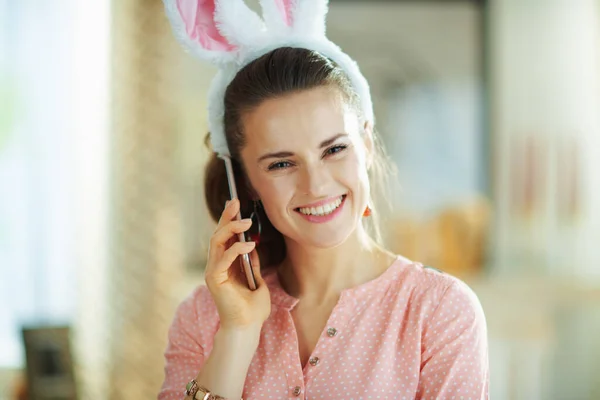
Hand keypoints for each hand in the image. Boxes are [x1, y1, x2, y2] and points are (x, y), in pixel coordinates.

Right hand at [204, 198, 270, 330]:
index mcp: (225, 265)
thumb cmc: (253, 309)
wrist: (248, 328)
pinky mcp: (214, 279)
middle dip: (227, 216)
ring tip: (246, 221)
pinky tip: (248, 244)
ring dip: (231, 228)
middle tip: (236, 202)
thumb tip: (251, 245)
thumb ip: (252, 264)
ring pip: (217, 241)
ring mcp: (214, 271)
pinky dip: (235, 249)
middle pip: (218, 234)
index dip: (229, 219)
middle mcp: (216, 265)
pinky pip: (223, 258)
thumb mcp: (257, 280)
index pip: (224, 237)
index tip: (237, 204)